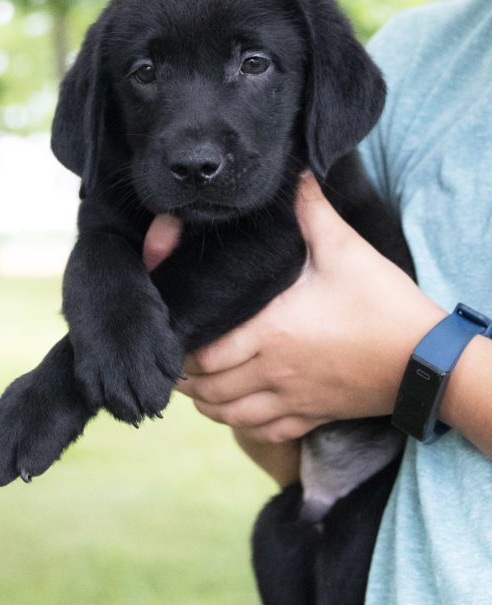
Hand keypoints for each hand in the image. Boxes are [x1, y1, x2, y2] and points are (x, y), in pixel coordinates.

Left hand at [166, 172, 443, 443]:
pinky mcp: (313, 416)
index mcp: (272, 332)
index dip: (183, 348)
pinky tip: (234, 408)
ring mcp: (293, 399)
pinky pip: (263, 431)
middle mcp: (275, 372)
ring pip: (230, 414)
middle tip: (177, 357)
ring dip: (207, 402)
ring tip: (196, 384)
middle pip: (209, 388)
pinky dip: (240, 422)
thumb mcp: (345, 252)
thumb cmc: (384, 304)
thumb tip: (296, 172)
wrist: (429, 360)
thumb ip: (312, 211)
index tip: (175, 333)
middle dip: (187, 376)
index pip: (205, 354)